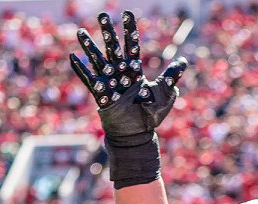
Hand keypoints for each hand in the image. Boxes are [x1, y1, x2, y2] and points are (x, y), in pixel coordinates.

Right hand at [70, 10, 187, 187]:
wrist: (137, 136)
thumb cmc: (151, 116)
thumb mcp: (165, 94)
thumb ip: (172, 77)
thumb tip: (183, 61)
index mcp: (135, 72)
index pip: (132, 46)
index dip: (130, 31)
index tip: (128, 13)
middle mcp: (121, 74)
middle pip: (113, 49)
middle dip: (108, 32)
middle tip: (102, 14)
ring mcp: (109, 84)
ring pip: (98, 61)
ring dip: (90, 47)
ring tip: (80, 32)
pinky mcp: (101, 96)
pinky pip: (89, 80)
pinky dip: (81, 70)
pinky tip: (73, 57)